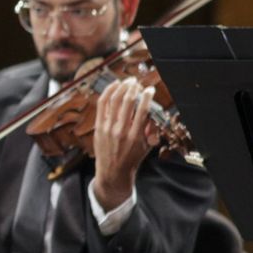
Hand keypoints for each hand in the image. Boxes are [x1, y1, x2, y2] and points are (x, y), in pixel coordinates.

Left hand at [91, 76, 158, 210]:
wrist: (113, 171)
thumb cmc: (132, 158)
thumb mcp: (147, 147)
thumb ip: (152, 130)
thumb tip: (153, 113)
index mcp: (135, 136)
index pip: (142, 111)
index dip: (146, 97)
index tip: (150, 89)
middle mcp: (120, 131)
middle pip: (127, 103)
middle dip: (133, 89)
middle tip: (137, 82)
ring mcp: (107, 128)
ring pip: (113, 101)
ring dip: (121, 88)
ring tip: (127, 81)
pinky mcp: (98, 126)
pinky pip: (102, 105)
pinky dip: (107, 92)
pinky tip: (113, 86)